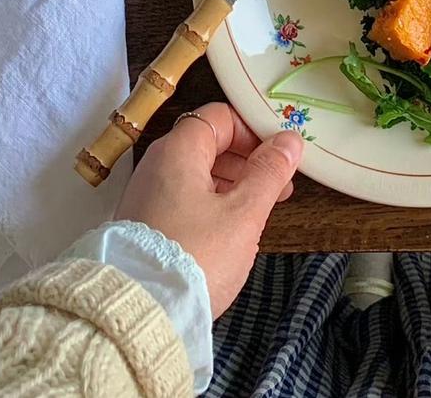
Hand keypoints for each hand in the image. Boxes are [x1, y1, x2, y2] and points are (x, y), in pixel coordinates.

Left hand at [116, 102, 302, 316]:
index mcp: (177, 150)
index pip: (220, 117)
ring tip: (259, 212)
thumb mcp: (243, 213)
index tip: (280, 155)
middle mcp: (155, 165)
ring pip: (197, 175)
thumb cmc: (197, 255)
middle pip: (208, 145)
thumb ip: (269, 173)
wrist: (140, 313)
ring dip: (232, 185)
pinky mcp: (143, 225)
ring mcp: (146, 195)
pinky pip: (183, 199)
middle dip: (248, 161)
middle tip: (279, 186)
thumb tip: (289, 140)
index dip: (254, 130)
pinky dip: (211, 205)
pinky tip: (229, 232)